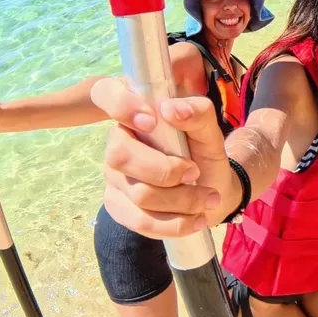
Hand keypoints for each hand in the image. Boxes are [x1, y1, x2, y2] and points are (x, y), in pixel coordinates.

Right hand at [92, 77, 241, 239]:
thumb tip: (171, 109)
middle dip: (166, 171)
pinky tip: (196, 219)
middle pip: (121, 156)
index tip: (151, 121)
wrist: (212, 187)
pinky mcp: (118, 206)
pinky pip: (140, 221)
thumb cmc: (204, 151)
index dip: (121, 105)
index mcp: (134, 112)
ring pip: (138, 194)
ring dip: (181, 201)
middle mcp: (117, 141)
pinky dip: (174, 224)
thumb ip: (198, 113)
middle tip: (195, 172)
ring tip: (207, 198)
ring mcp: (114, 176)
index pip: (104, 92)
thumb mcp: (210, 130)